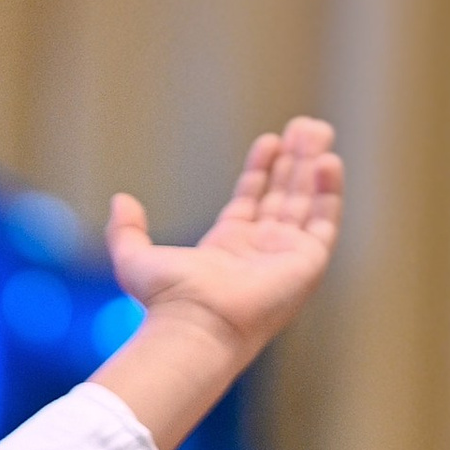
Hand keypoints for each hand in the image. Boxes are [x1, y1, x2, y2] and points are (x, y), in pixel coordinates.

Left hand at [94, 116, 343, 449]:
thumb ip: (126, 230)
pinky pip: (325, 220)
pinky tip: (327, 162)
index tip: (270, 140)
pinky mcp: (308, 262)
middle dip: (295, 160)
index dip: (262, 169)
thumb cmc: (167, 300)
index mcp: (227, 247)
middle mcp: (261, 251)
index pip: (252, 199)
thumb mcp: (134, 260)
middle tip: (305, 126)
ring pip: (306, 202)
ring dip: (314, 167)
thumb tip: (120, 201)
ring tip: (319, 130)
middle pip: (284, 196)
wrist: (197, 324)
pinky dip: (329, 191)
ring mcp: (286, 257)